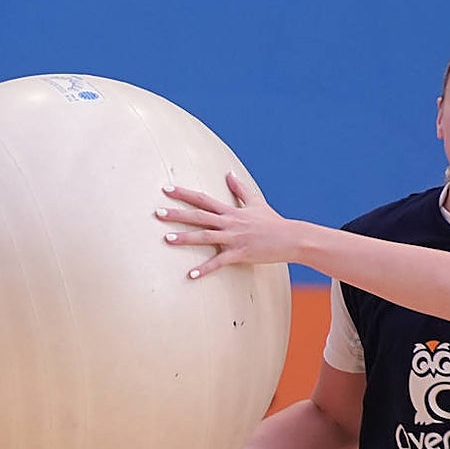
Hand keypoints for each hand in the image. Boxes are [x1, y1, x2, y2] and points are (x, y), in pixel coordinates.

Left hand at [156, 172, 297, 279]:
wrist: (292, 238)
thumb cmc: (273, 222)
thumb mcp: (257, 202)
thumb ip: (240, 189)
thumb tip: (229, 173)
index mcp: (231, 211)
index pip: (202, 199)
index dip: (184, 194)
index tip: (166, 189)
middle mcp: (230, 222)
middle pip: (199, 216)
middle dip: (177, 214)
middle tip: (157, 212)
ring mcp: (234, 238)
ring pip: (205, 237)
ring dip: (185, 238)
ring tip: (167, 239)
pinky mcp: (240, 253)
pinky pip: (219, 262)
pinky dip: (205, 269)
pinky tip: (191, 275)